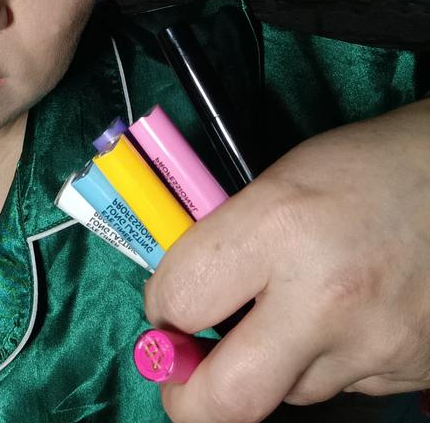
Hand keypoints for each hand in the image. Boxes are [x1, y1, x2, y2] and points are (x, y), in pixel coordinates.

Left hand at [144, 100, 429, 422]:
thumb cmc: (363, 166)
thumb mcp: (276, 180)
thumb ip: (225, 240)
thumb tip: (182, 298)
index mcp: (279, 226)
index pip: (183, 299)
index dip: (162, 305)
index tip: (166, 305)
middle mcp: (324, 298)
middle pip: (228, 399)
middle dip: (189, 397)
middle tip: (182, 377)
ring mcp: (373, 346)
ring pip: (288, 394)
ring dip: (268, 367)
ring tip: (286, 313)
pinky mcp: (408, 372)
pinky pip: (342, 387)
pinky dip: (324, 361)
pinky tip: (341, 317)